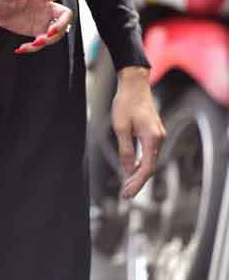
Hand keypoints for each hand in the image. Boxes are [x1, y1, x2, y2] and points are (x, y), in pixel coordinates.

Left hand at [0, 0, 85, 53]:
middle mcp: (46, 8)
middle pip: (64, 19)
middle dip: (59, 28)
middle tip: (46, 35)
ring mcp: (43, 21)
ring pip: (55, 34)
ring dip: (46, 42)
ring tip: (29, 45)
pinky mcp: (38, 31)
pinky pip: (43, 42)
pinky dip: (34, 48)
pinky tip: (20, 49)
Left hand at [111, 66, 165, 198]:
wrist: (134, 84)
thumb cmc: (125, 103)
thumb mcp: (120, 127)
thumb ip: (125, 149)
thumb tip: (127, 170)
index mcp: (152, 138)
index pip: (147, 168)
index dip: (137, 183)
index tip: (127, 194)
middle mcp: (159, 138)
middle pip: (150, 167)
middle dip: (138, 182)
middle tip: (125, 195)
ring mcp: (158, 135)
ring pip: (150, 160)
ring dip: (138, 174)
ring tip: (126, 186)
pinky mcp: (153, 132)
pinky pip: (148, 153)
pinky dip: (140, 163)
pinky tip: (131, 169)